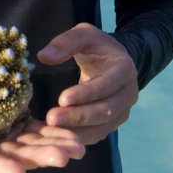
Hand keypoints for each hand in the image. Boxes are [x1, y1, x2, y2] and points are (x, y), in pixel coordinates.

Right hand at [0, 68, 84, 172]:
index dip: (2, 167)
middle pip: (17, 156)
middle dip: (41, 157)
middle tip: (65, 158)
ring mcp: (4, 134)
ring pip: (32, 143)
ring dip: (54, 146)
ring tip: (78, 148)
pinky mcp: (15, 119)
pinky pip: (38, 128)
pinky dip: (54, 131)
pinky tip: (74, 133)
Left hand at [37, 24, 138, 144]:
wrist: (114, 61)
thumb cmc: (97, 47)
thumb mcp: (84, 34)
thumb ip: (66, 42)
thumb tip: (44, 56)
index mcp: (124, 69)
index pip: (106, 85)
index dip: (86, 93)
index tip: (62, 99)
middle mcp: (128, 94)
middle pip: (105, 110)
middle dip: (78, 116)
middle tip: (51, 119)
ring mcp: (122, 111)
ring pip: (101, 127)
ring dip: (76, 131)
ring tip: (51, 131)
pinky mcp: (113, 123)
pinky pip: (97, 135)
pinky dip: (78, 138)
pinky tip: (57, 138)